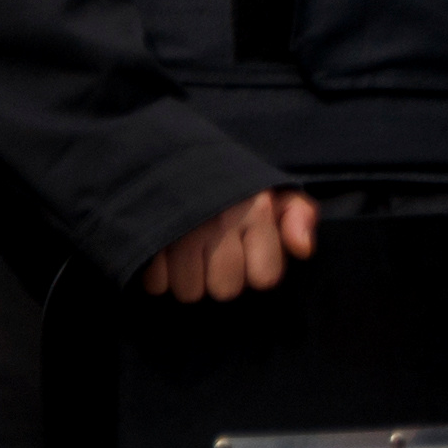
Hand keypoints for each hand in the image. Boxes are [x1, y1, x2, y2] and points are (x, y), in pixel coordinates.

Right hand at [140, 187, 316, 301]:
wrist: (170, 155)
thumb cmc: (233, 188)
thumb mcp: (276, 192)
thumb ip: (300, 216)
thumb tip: (303, 249)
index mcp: (255, 209)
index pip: (265, 277)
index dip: (258, 271)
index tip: (250, 254)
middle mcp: (219, 221)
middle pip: (226, 290)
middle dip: (222, 279)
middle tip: (215, 255)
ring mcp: (179, 230)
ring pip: (190, 292)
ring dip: (189, 280)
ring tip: (189, 254)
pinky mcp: (145, 236)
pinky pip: (156, 284)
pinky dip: (159, 276)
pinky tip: (165, 254)